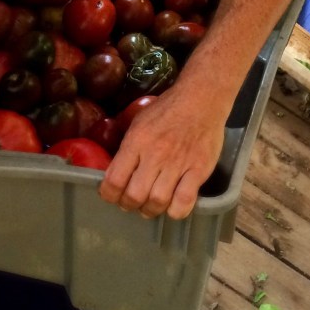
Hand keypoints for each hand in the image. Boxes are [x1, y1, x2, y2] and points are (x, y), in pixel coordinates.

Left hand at [98, 83, 225, 218]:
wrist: (201, 99)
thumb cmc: (167, 109)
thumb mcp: (139, 121)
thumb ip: (128, 147)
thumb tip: (115, 171)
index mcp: (137, 141)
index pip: (114, 179)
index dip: (109, 195)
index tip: (111, 196)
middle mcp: (155, 155)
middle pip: (134, 195)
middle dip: (128, 205)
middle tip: (131, 203)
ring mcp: (178, 164)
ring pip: (158, 202)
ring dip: (150, 210)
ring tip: (150, 206)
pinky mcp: (198, 170)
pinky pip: (184, 202)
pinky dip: (175, 211)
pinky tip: (172, 205)